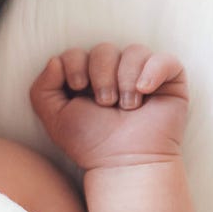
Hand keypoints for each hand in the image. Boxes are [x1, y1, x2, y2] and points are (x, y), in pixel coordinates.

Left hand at [29, 43, 187, 170]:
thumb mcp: (54, 117)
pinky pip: (165, 60)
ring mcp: (143, 76)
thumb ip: (42, 88)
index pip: (77, 52)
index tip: (78, 87)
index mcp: (87, 78)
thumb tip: (56, 60)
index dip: (75, 64)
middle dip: (100, 74)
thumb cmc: (90, 143)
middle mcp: (115, 73)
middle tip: (105, 103)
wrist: (123, 163)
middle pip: (104, 48)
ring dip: (125, 77)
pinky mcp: (170, 83)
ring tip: (126, 106)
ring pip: (134, 50)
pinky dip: (152, 70)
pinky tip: (144, 90)